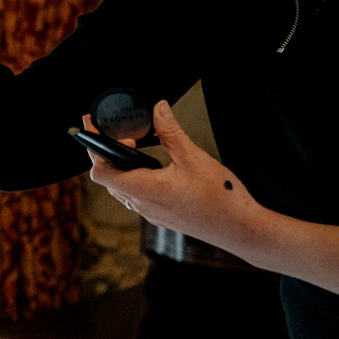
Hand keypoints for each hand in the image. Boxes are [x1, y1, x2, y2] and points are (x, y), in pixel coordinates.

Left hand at [85, 100, 258, 249]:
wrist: (242, 230)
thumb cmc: (221, 198)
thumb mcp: (193, 157)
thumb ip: (170, 131)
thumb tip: (158, 108)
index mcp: (144, 190)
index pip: (100, 172)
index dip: (96, 148)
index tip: (99, 129)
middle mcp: (143, 204)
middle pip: (107, 178)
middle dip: (105, 153)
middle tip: (113, 132)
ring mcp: (152, 213)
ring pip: (122, 188)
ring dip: (121, 167)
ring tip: (132, 146)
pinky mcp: (162, 216)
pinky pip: (137, 197)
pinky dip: (135, 178)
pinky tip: (151, 167)